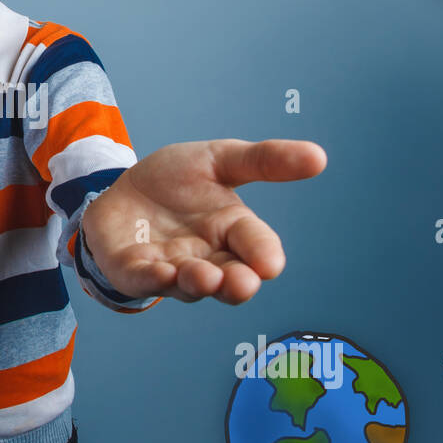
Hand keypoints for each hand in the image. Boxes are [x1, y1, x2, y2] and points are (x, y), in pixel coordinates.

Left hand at [80, 139, 325, 304]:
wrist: (123, 188)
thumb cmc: (177, 180)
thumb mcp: (219, 159)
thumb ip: (263, 160)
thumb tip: (319, 157)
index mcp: (232, 230)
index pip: (256, 245)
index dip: (263, 254)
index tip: (270, 264)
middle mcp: (207, 257)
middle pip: (229, 278)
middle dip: (237, 284)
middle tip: (242, 282)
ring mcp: (170, 268)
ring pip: (189, 285)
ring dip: (198, 282)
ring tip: (205, 276)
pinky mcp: (133, 271)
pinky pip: (144, 280)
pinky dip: (153, 278)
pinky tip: (162, 272)